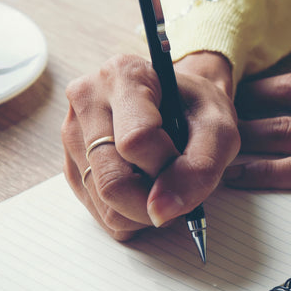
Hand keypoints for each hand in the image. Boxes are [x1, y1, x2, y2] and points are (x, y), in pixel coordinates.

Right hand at [62, 52, 238, 239]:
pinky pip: (98, 213)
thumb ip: (200, 167)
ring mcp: (72, 134)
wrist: (180, 105)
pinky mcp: (70, 166)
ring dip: (144, 211)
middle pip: (112, 180)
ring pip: (104, 204)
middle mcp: (87, 99)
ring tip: (162, 184)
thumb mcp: (220, 129)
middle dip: (155, 201)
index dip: (168, 165)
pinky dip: (130, 215)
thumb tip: (160, 212)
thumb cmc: (197, 110)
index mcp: (123, 74)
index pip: (136, 140)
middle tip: (177, 190)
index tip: (184, 159)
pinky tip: (144, 189)